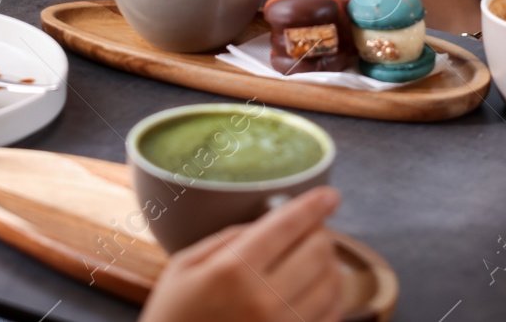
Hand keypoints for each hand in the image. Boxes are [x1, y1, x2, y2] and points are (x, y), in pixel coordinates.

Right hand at [140, 186, 343, 321]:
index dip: (313, 204)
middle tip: (312, 228)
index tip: (328, 195)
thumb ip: (228, 238)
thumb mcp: (185, 265)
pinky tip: (319, 286)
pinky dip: (332, 295)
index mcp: (233, 271)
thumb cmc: (173, 314)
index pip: (287, 225)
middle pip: (318, 251)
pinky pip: (332, 316)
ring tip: (316, 256)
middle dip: (320, 232)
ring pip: (332, 283)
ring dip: (330, 262)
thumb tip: (270, 222)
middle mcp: (264, 300)